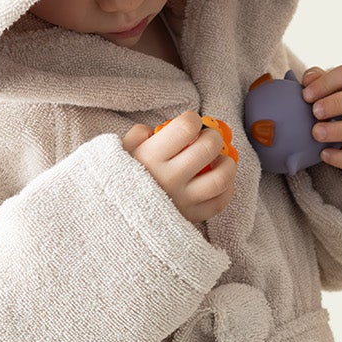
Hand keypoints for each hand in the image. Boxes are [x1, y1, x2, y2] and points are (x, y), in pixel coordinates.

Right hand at [122, 108, 236, 228]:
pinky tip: (218, 180)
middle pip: (208, 148)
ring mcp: (182, 200)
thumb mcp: (118, 154)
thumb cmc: (118, 182)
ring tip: (221, 160)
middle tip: (208, 138)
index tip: (190, 123)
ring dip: (227, 163)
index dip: (193, 119)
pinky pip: (219, 203)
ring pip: (221, 178)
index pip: (186, 127)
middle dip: (213, 136)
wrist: (114, 222)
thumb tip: (153, 130)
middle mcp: (169, 178)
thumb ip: (136, 137)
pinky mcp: (190, 218)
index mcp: (150, 157)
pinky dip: (226, 189)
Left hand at [299, 64, 341, 176]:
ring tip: (316, 133)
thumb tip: (308, 80)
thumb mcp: (328, 94)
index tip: (305, 95)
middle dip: (338, 102)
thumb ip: (317, 82)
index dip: (326, 82)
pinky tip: (324, 154)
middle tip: (315, 112)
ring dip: (340, 130)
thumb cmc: (336, 112)